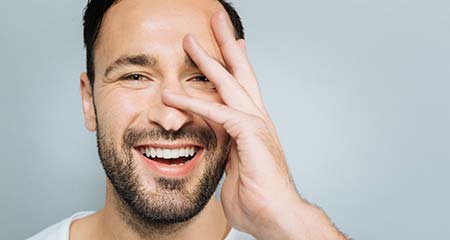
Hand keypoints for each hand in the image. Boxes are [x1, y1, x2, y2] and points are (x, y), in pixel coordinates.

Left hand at [163, 11, 346, 239]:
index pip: (242, 87)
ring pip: (230, 83)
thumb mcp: (233, 170)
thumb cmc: (257, 199)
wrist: (277, 217)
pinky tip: (175, 95)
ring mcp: (256, 124)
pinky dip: (196, 104)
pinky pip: (219, 113)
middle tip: (216, 21)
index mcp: (252, 125)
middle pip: (240, 73)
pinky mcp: (250, 136)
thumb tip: (214, 155)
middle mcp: (256, 118)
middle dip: (226, 45)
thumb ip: (224, 155)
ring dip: (210, 60)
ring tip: (190, 40)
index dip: (233, 64)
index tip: (228, 45)